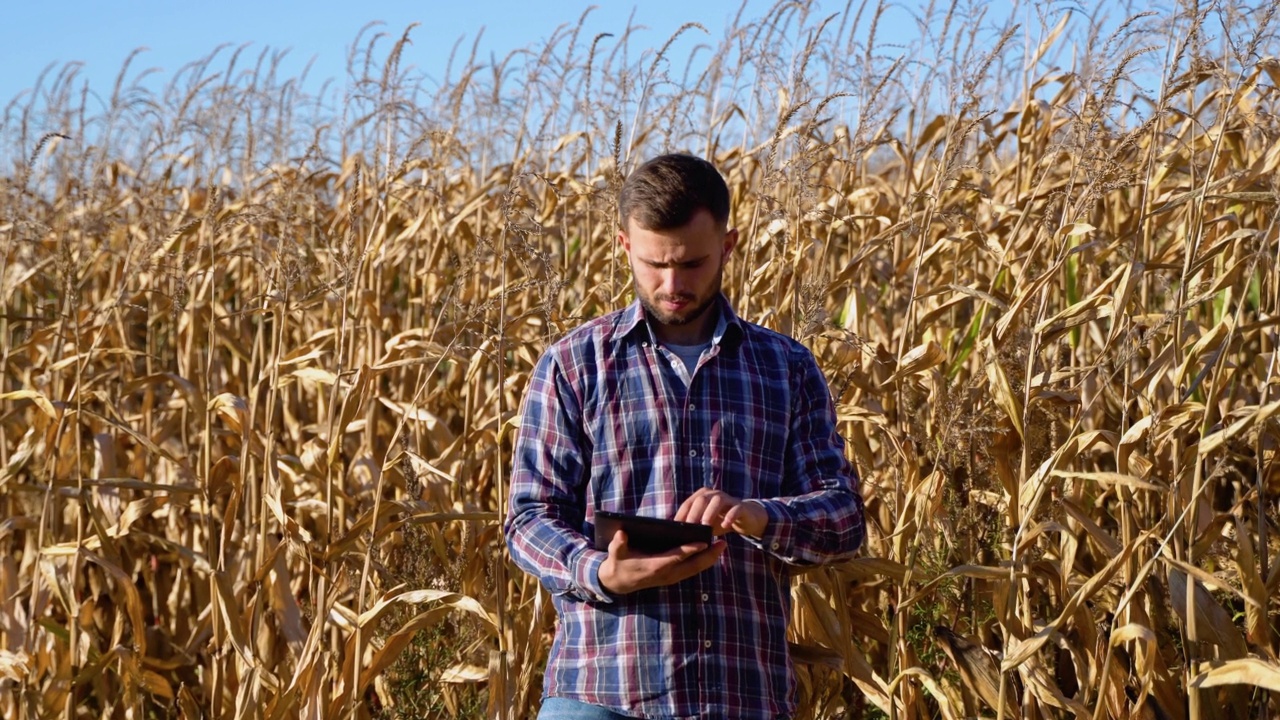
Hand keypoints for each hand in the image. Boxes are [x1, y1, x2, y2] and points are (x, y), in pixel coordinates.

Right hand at [597, 528, 724, 594]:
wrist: (618, 583)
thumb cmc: (618, 565)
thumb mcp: (616, 554)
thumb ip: (618, 544)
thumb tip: (621, 533)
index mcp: (654, 567)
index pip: (676, 557)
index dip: (690, 550)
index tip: (703, 542)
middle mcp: (666, 574)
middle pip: (692, 566)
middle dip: (709, 555)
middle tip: (723, 543)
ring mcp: (671, 577)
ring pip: (695, 569)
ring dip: (710, 559)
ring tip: (722, 545)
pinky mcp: (673, 577)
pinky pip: (692, 570)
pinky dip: (703, 562)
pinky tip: (711, 552)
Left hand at [675, 487, 767, 537]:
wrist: (744, 518)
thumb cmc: (720, 521)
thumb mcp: (705, 524)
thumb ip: (694, 526)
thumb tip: (678, 537)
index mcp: (702, 496)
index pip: (688, 503)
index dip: (681, 514)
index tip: (676, 527)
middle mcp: (714, 494)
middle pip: (701, 500)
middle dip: (694, 513)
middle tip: (690, 528)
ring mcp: (728, 499)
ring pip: (717, 500)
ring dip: (710, 512)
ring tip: (706, 525)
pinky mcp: (740, 506)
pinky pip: (736, 508)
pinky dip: (730, 516)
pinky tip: (726, 525)